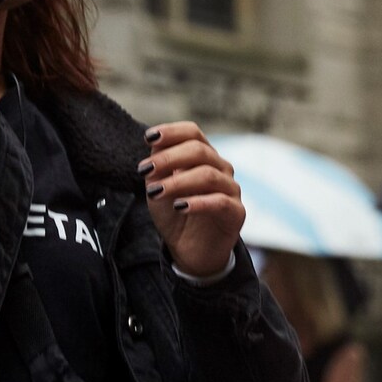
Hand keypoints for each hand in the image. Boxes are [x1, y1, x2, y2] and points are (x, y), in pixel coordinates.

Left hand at [138, 122, 243, 277]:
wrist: (191, 250)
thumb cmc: (176, 213)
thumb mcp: (159, 188)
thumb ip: (157, 168)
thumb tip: (154, 147)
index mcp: (203, 157)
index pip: (193, 133)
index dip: (172, 132)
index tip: (148, 138)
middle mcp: (220, 169)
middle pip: (199, 150)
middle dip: (169, 158)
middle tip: (144, 170)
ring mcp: (231, 189)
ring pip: (208, 175)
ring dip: (178, 182)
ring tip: (155, 192)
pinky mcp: (236, 213)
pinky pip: (220, 201)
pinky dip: (198, 202)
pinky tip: (179, 206)